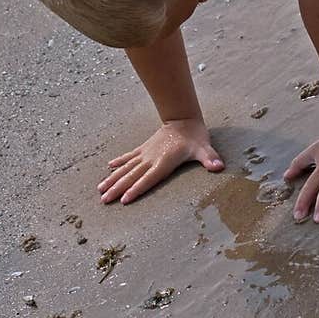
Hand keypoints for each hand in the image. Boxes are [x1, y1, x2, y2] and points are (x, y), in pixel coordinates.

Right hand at [97, 119, 223, 204]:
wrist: (184, 118)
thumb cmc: (195, 136)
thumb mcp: (204, 148)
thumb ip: (209, 158)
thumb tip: (219, 166)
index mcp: (163, 162)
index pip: (148, 179)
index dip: (136, 189)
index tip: (124, 199)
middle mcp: (151, 158)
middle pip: (132, 176)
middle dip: (117, 188)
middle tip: (104, 199)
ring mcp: (146, 153)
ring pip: (126, 168)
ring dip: (113, 178)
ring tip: (100, 189)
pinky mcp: (144, 148)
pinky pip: (128, 157)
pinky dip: (118, 162)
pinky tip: (108, 167)